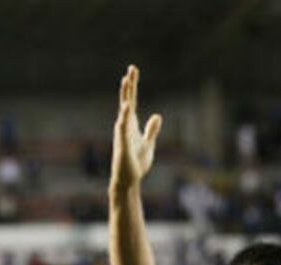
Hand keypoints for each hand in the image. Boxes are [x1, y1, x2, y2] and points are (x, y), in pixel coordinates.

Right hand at [110, 65, 162, 192]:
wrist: (129, 180)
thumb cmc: (136, 162)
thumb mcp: (148, 143)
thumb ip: (151, 129)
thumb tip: (157, 116)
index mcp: (130, 124)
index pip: (131, 101)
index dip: (132, 86)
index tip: (132, 71)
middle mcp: (124, 125)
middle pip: (127, 101)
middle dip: (129, 85)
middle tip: (131, 68)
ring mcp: (123, 133)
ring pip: (124, 110)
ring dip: (125, 95)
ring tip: (126, 80)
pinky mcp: (123, 143)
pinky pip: (124, 127)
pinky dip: (125, 116)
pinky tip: (127, 106)